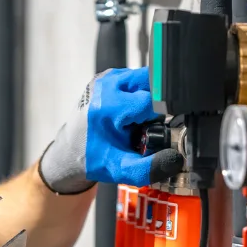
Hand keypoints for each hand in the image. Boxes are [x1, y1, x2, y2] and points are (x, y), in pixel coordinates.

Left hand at [38, 67, 182, 193]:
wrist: (71, 152)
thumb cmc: (93, 158)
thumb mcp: (122, 169)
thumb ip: (149, 168)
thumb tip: (175, 159)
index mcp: (108, 106)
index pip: (153, 101)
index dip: (159, 117)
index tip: (151, 131)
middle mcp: (106, 86)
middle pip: (152, 83)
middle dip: (156, 104)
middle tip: (144, 124)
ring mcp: (106, 78)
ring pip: (147, 79)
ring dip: (149, 98)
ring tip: (136, 119)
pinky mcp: (109, 76)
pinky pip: (137, 80)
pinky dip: (140, 94)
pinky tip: (131, 112)